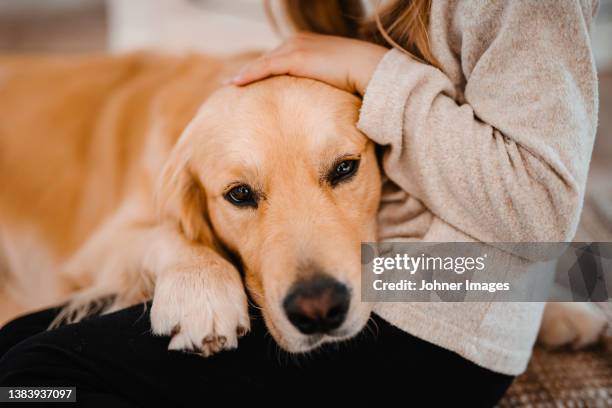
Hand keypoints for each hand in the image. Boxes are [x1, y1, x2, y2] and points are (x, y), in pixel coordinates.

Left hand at [232, 32, 387, 95]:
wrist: (370, 71)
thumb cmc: (358, 80)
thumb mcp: (333, 80)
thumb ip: (319, 85)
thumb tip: (315, 106)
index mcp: (307, 44)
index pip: (277, 58)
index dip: (261, 70)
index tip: (246, 81)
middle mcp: (298, 41)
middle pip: (266, 58)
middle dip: (249, 71)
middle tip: (231, 84)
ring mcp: (296, 47)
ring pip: (262, 63)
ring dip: (244, 74)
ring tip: (228, 86)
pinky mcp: (296, 58)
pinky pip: (265, 67)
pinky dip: (249, 75)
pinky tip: (235, 84)